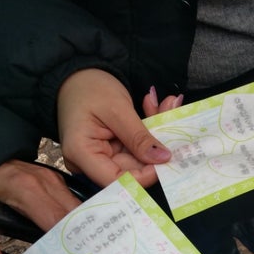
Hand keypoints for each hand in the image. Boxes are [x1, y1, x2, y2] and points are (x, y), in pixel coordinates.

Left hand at [0, 159, 80, 253]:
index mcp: (25, 190)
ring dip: (85, 234)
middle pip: (77, 217)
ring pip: (80, 211)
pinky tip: (83, 244)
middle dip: (85, 244)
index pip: (60, 221)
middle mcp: (45, 182)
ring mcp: (53, 180)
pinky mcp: (56, 182)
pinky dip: (80, 225)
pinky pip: (74, 206)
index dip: (73, 245)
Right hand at [57, 69, 174, 187]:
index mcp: (82, 153)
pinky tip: (158, 106)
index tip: (166, 158)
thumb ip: (139, 137)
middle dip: (156, 149)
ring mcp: (102, 156)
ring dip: (157, 134)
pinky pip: (137, 147)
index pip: (115, 180)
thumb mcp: (117, 109)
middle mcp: (90, 161)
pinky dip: (150, 130)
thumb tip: (163, 159)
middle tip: (175, 120)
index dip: (143, 176)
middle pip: (131, 169)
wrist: (78, 74)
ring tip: (168, 104)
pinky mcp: (113, 149)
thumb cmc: (89, 86)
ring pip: (139, 157)